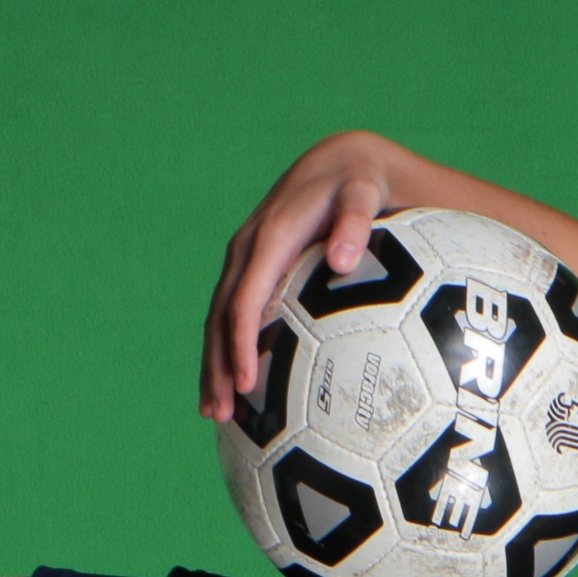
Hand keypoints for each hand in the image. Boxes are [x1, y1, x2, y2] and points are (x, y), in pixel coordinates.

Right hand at [199, 131, 407, 420]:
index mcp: (269, 238)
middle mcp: (248, 250)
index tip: (247, 384)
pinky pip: (232, 311)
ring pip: (219, 317)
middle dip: (217, 366)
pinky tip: (233, 384)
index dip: (241, 342)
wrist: (340, 162)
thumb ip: (355, 224)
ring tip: (215, 412)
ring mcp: (246, 260)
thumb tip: (342, 260)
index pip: (246, 299)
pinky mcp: (252, 268)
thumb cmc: (359, 183)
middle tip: (221, 414)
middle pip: (221, 316)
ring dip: (214, 365)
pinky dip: (226, 347)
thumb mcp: (363, 194)